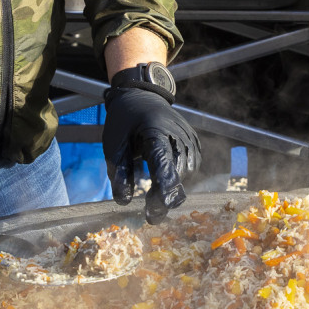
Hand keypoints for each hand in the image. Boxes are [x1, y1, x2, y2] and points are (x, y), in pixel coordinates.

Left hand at [104, 77, 199, 218]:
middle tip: (151, 213)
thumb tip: (123, 202)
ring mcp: (189, 137)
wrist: (141, 96)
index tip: (158, 211)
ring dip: (173, 185)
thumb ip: (120, 172)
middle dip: (165, 195)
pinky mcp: (194, 140)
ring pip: (187, 172)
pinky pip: (192, 165)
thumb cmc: (125, 121)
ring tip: (155, 191)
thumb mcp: (114, 145)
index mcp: (155, 132)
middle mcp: (178, 134)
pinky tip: (166, 176)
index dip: (163, 190)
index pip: (163, 164)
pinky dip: (180, 176)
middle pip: (178, 173)